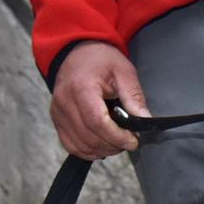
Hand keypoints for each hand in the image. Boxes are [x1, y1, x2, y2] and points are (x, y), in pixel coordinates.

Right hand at [50, 41, 149, 159]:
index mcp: (81, 88)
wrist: (78, 52)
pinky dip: (87, 151)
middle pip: (89, 136)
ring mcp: (58, 112)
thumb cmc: (101, 60)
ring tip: (118, 142)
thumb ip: (134, 98)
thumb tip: (146, 121)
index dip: (117, 136)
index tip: (133, 141)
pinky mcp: (57, 119)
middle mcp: (65, 102)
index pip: (97, 122)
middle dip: (113, 144)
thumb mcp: (124, 72)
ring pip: (79, 145)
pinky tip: (102, 145)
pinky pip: (70, 144)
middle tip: (129, 141)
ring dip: (102, 149)